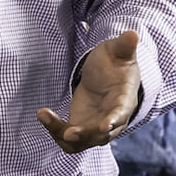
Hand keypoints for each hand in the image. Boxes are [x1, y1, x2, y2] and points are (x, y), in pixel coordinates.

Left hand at [37, 29, 141, 154]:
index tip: (105, 126)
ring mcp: (96, 126)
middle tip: (67, 132)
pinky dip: (54, 129)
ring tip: (44, 115)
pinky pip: (67, 137)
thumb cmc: (116, 63)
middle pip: (100, 135)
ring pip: (81, 141)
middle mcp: (112, 120)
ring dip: (62, 134)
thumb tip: (132, 33)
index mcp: (124, 100)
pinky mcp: (81, 127)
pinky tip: (43, 113)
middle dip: (84, 135)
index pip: (121, 113)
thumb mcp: (119, 51)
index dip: (114, 120)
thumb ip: (124, 45)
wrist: (108, 77)